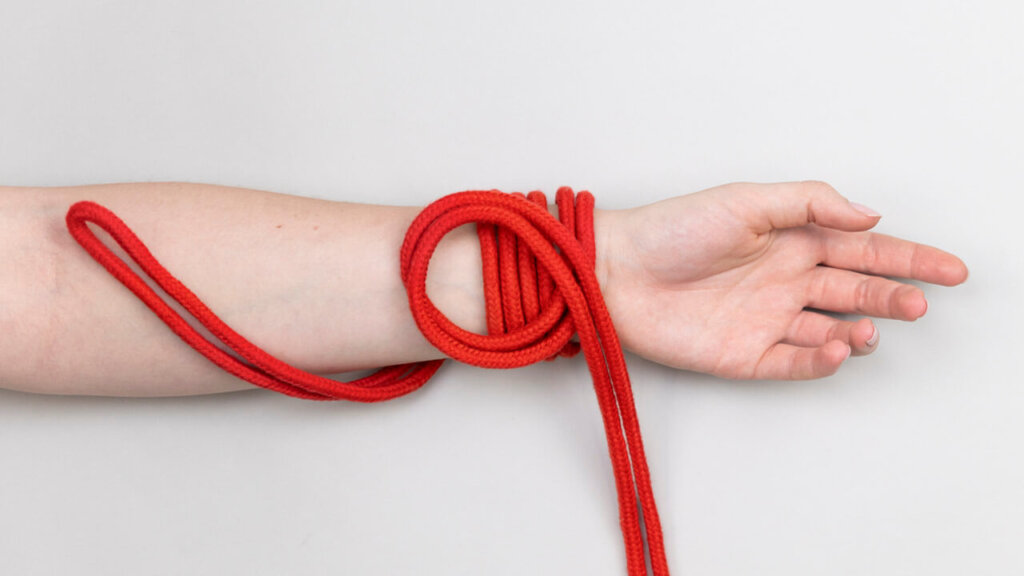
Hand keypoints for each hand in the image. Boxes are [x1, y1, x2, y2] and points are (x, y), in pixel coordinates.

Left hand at [597, 181, 968, 379]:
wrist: (615, 271)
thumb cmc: (673, 229)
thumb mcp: (746, 200)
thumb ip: (810, 204)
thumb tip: (869, 214)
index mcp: (790, 241)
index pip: (862, 251)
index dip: (908, 259)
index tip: (949, 269)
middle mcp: (784, 281)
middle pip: (856, 292)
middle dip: (894, 297)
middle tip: (921, 302)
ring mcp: (766, 319)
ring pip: (831, 330)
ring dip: (860, 330)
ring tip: (873, 327)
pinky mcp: (744, 354)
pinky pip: (793, 361)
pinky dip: (820, 359)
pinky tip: (837, 347)